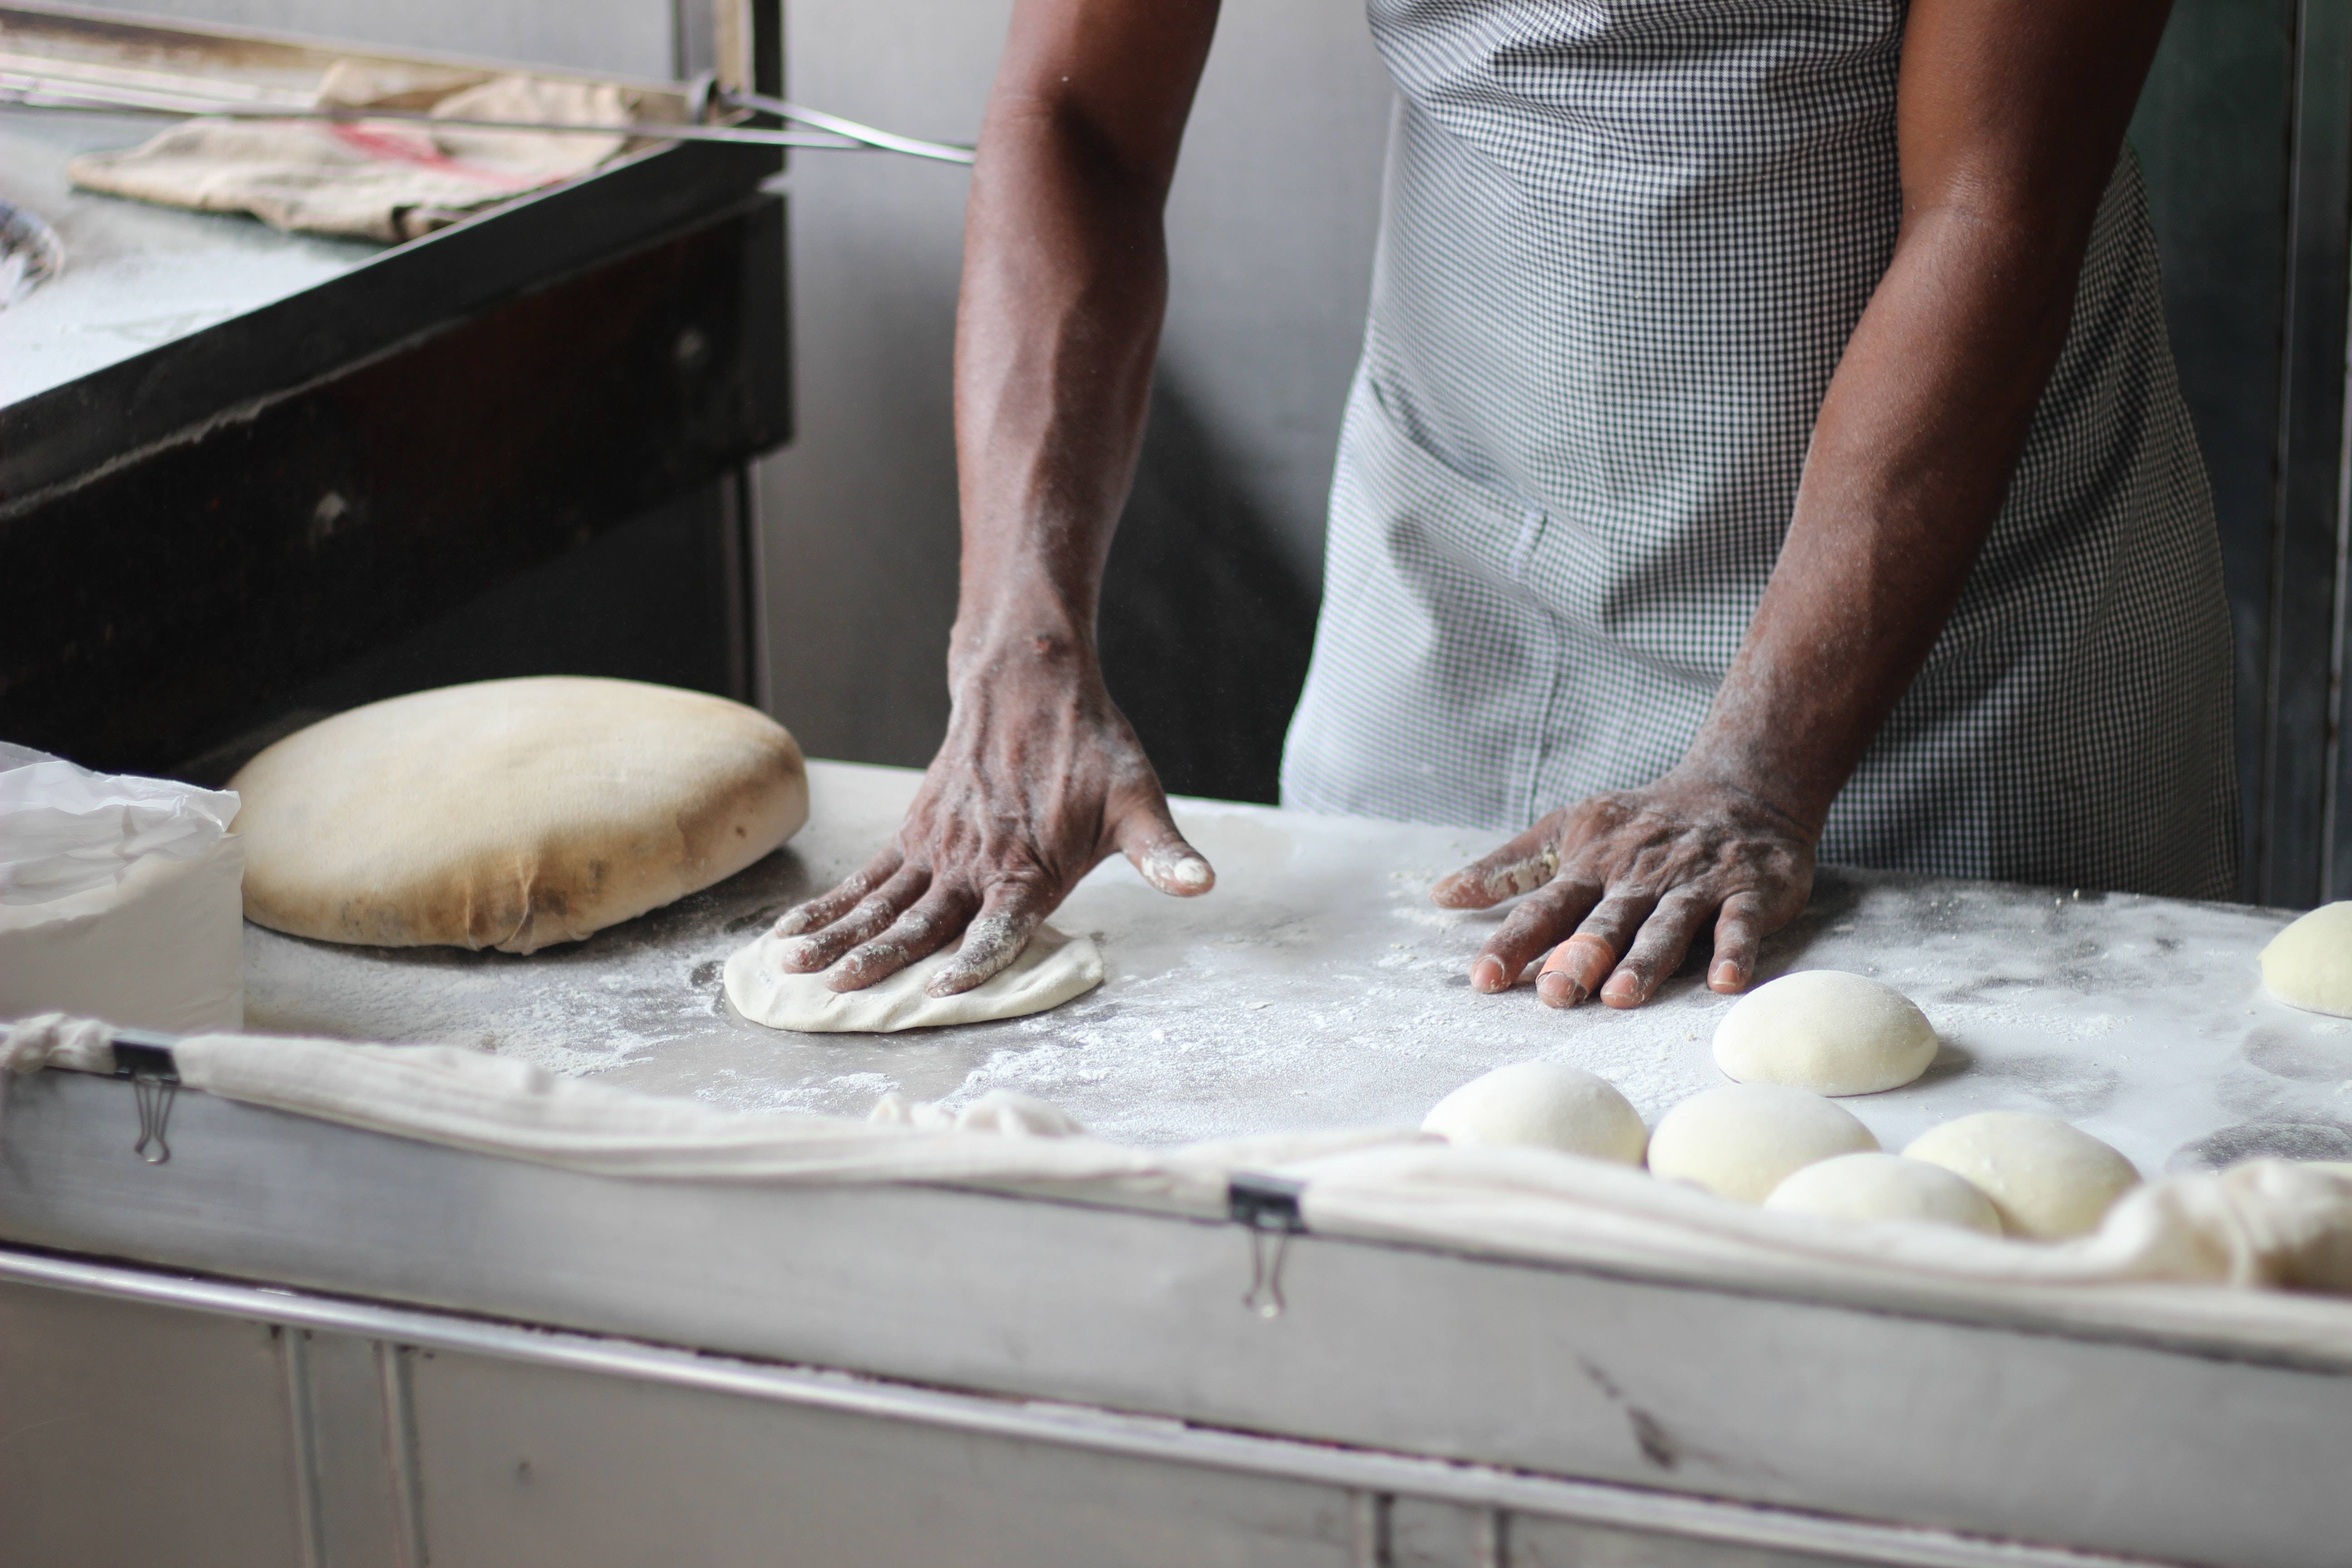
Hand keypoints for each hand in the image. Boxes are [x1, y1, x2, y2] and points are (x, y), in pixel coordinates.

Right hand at [770, 639, 1213, 995]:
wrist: (1031, 682)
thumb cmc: (1092, 750)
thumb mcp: (1139, 800)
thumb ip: (1163, 853)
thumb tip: (1202, 883)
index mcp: (1030, 867)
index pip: (1000, 924)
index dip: (976, 957)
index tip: (942, 988)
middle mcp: (976, 862)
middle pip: (922, 920)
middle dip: (879, 959)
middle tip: (838, 991)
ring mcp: (938, 848)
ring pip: (880, 901)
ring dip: (837, 935)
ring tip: (793, 967)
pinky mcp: (915, 834)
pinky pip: (865, 877)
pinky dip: (828, 905)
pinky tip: (793, 934)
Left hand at [1430, 771, 1813, 1008]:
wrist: (1741, 786)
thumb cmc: (1641, 821)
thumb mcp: (1568, 829)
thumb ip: (1509, 867)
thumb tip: (1441, 894)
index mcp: (1592, 864)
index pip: (1545, 907)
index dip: (1514, 941)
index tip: (1483, 978)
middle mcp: (1640, 876)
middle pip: (1605, 920)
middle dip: (1579, 956)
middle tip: (1554, 993)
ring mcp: (1695, 883)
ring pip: (1666, 924)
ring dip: (1645, 959)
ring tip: (1622, 995)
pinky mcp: (1748, 890)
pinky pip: (1740, 922)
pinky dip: (1734, 949)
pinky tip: (1724, 981)